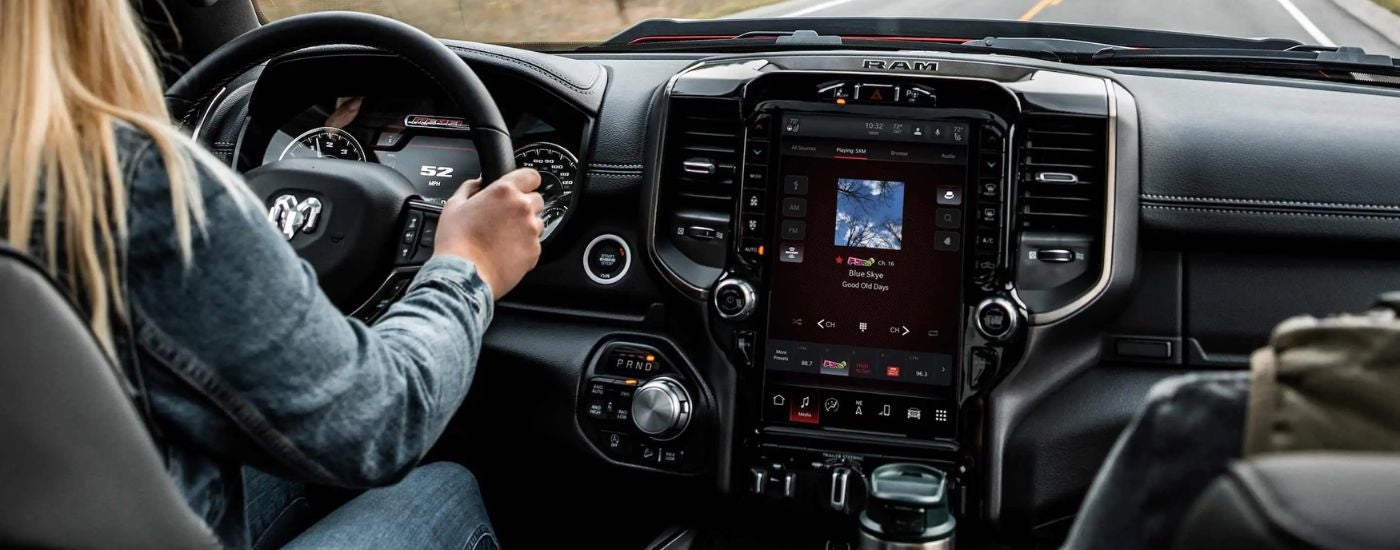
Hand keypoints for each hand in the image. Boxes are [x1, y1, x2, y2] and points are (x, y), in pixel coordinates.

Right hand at [434, 169, 543, 299]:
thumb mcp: (454, 206)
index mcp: (504, 191)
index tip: (520, 188)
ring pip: (537, 223)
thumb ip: (469, 188)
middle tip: (504, 218)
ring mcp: (531, 230)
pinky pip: (534, 244)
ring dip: (525, 227)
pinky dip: (524, 247)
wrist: (463, 274)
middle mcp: (522, 208)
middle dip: (524, 206)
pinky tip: (505, 252)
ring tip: (503, 238)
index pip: (531, 176)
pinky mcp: (534, 251)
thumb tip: (477, 182)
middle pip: (536, 200)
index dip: (525, 182)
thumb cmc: (456, 242)